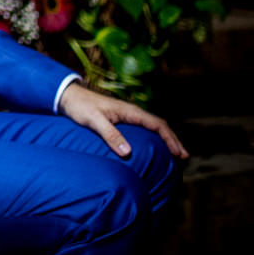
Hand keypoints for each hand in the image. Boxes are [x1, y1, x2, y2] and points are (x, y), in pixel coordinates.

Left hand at [59, 82, 188, 158]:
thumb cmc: (81, 107)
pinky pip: (143, 130)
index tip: (179, 154)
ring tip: (174, 155)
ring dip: (164, 140)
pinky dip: (153, 139)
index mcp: (130, 111)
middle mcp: (132, 112)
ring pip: (152, 128)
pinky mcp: (121, 120)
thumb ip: (110, 135)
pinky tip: (153, 149)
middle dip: (173, 141)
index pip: (157, 124)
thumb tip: (127, 153)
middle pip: (159, 126)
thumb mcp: (94, 121)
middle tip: (184, 157)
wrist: (69, 97)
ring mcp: (127, 116)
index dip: (170, 139)